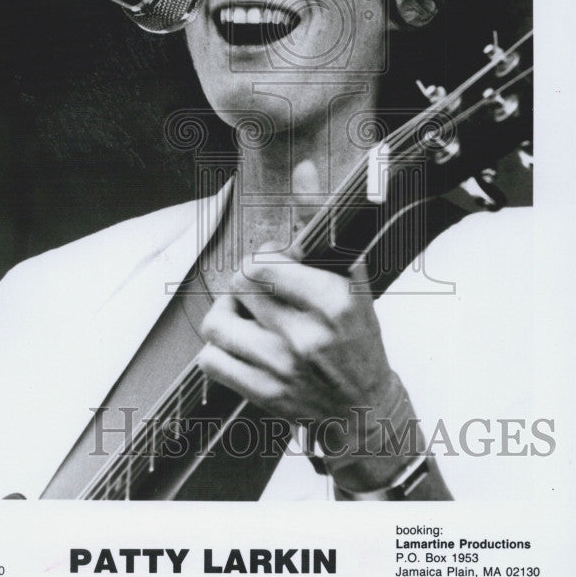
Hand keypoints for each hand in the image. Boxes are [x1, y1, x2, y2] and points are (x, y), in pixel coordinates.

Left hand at [199, 159, 395, 424]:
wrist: (365, 409)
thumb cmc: (356, 336)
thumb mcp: (350, 278)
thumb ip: (320, 221)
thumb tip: (303, 167)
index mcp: (334, 302)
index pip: (263, 262)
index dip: (263, 259)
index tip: (276, 267)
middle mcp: (308, 337)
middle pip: (239, 285)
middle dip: (247, 282)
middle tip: (264, 293)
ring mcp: (283, 370)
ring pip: (218, 322)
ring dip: (228, 314)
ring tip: (249, 318)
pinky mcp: (264, 396)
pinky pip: (210, 360)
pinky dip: (218, 349)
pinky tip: (242, 346)